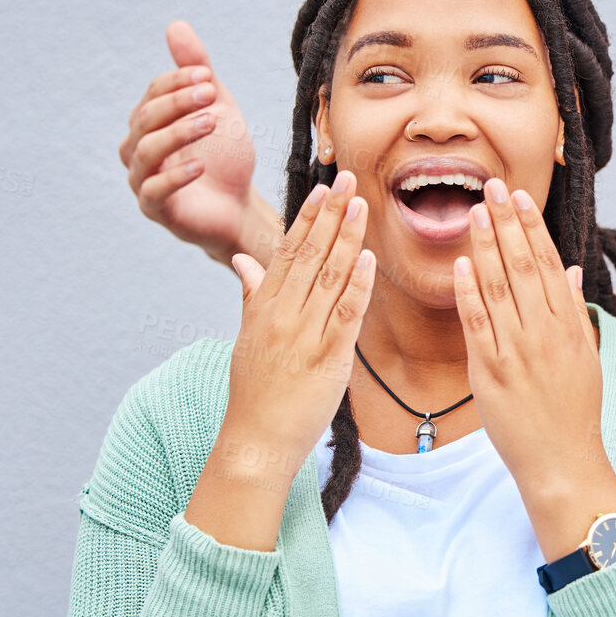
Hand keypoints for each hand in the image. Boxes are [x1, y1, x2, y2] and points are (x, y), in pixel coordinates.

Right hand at [119, 21, 274, 265]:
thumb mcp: (217, 107)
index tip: (207, 76)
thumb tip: (176, 25)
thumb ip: (196, 70)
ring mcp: (143, 180)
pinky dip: (175, 177)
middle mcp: (137, 149)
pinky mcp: (155, 210)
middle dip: (177, 103)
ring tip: (210, 123)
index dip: (177, 82)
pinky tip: (200, 166)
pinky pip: (153, 191)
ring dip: (178, 133)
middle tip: (210, 93)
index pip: (153, 94)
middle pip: (146, 119)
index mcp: (149, 123)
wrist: (240, 207)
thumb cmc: (224, 156)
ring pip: (146, 152)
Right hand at [221, 171, 374, 475]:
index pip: (288, 251)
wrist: (256, 439)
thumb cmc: (255, 390)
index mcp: (264, 307)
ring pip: (330, 277)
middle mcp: (282, 315)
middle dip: (331, 214)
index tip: (323, 187)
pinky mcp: (328, 359)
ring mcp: (304, 335)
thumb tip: (246, 261)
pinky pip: (345, 315)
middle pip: (310, 254)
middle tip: (348, 178)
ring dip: (348, 238)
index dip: (308, 217)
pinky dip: (359, 286)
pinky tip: (369, 259)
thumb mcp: (247, 337)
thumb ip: (252, 295)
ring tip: (362, 204)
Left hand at [452, 177, 615, 559]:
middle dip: (505, 224)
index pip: (549, 264)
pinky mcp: (491, 372)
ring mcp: (517, 351)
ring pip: (499, 287)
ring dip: (484, 246)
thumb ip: (574, 311)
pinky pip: (477, 324)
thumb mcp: (586, 356)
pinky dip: (467, 292)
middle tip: (490, 188)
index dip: (532, 228)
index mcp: (568, 325)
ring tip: (471, 212)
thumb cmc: (575, 411)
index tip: (518, 198)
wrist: (562, 460)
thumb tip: (571, 270)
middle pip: (524, 266)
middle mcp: (544, 332)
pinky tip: (459, 265)